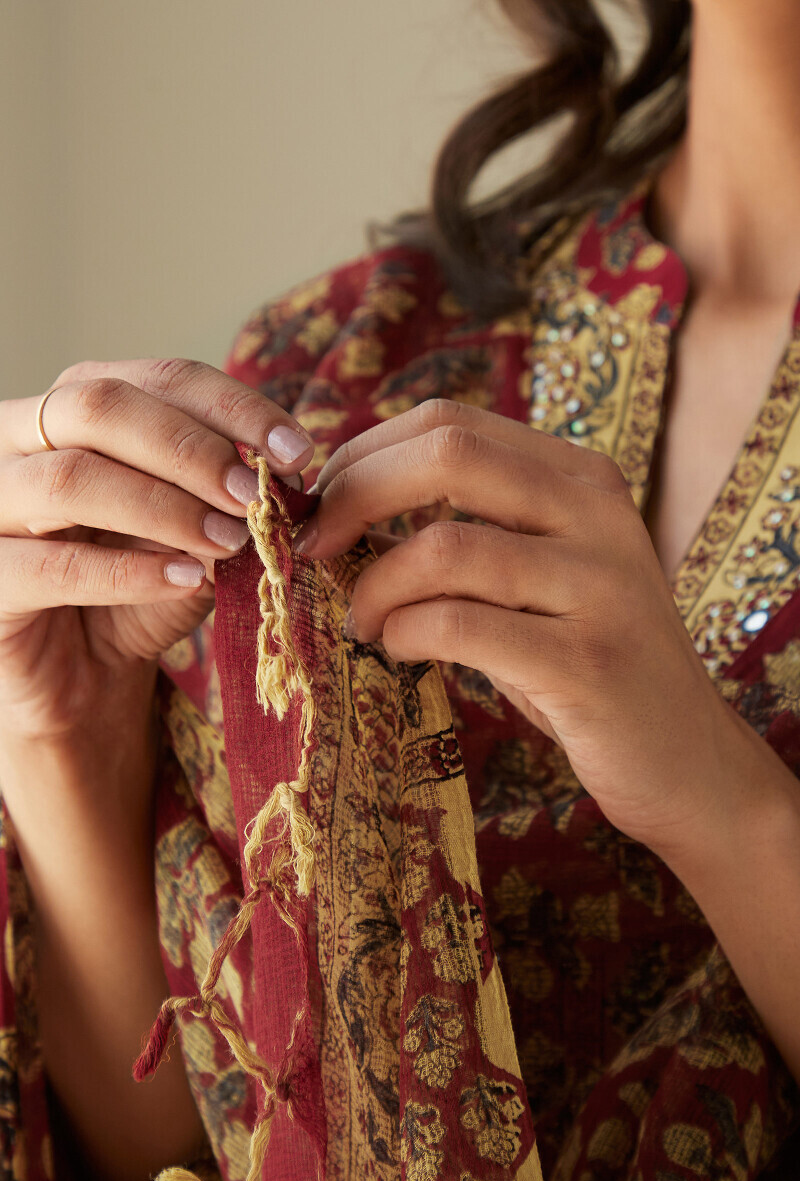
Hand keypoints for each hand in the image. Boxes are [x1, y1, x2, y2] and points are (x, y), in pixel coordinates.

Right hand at [0, 358, 312, 742]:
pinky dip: (128, 571)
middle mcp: (20, 438)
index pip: (159, 378)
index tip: (296, 452)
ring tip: (230, 543)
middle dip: (192, 449)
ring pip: (70, 478)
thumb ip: (225, 503)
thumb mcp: (195, 539)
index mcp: (79, 409)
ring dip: (165, 508)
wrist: (82, 679)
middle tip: (252, 495)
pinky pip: (51, 566)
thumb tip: (280, 478)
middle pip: (101, 406)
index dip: (233, 407)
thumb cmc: (139, 593)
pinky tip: (185, 579)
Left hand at [294, 399, 747, 855]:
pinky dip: (406, 633)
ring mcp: (601, 585)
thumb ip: (474, 526)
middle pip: (446, 454)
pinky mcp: (588, 661)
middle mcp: (598, 513)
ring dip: (374, 585)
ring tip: (362, 620)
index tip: (321, 505)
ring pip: (444, 548)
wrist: (683, 756)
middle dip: (354, 495)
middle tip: (313, 547)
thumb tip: (343, 505)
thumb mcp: (541, 573)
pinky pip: (460, 626)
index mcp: (580, 477)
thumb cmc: (583, 659)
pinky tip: (399, 649)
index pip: (450, 423)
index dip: (365, 456)